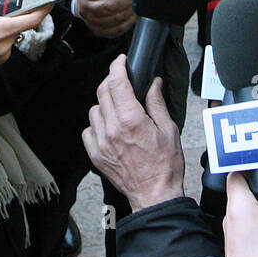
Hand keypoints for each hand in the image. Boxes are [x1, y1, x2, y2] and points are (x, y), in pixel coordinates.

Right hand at [0, 0, 52, 89]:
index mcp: (0, 31)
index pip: (33, 19)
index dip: (45, 8)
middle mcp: (5, 45)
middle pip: (25, 24)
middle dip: (24, 10)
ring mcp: (3, 54)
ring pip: (16, 31)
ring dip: (12, 21)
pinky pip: (8, 40)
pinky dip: (4, 30)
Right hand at [75, 0, 133, 37]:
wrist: (82, 8)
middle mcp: (88, 8)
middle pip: (111, 5)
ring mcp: (93, 21)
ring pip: (116, 18)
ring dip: (130, 10)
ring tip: (137, 4)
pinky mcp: (101, 31)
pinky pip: (118, 28)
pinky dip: (129, 22)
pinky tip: (133, 14)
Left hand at [82, 54, 183, 209]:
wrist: (154, 195)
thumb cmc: (165, 166)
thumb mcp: (169, 129)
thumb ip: (156, 103)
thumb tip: (153, 83)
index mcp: (131, 120)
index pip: (116, 83)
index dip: (117, 66)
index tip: (121, 61)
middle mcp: (111, 129)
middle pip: (102, 92)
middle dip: (112, 81)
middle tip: (123, 81)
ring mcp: (100, 143)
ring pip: (94, 109)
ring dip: (105, 103)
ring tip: (120, 109)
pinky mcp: (95, 154)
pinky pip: (89, 129)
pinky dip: (97, 124)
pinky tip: (111, 128)